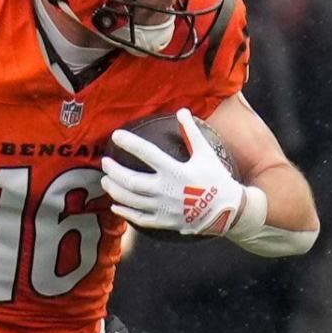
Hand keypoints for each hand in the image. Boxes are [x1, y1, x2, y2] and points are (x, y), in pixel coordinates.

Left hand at [101, 109, 243, 235]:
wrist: (227, 210)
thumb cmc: (216, 179)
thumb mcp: (206, 153)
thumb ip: (191, 132)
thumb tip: (181, 111)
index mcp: (176, 171)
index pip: (147, 153)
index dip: (130, 143)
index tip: (116, 135)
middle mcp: (166, 190)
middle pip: (132, 181)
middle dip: (114, 171)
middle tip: (105, 163)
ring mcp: (164, 208)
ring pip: (132, 200)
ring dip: (115, 190)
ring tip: (105, 180)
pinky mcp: (164, 222)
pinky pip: (139, 219)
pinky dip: (125, 212)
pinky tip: (115, 205)